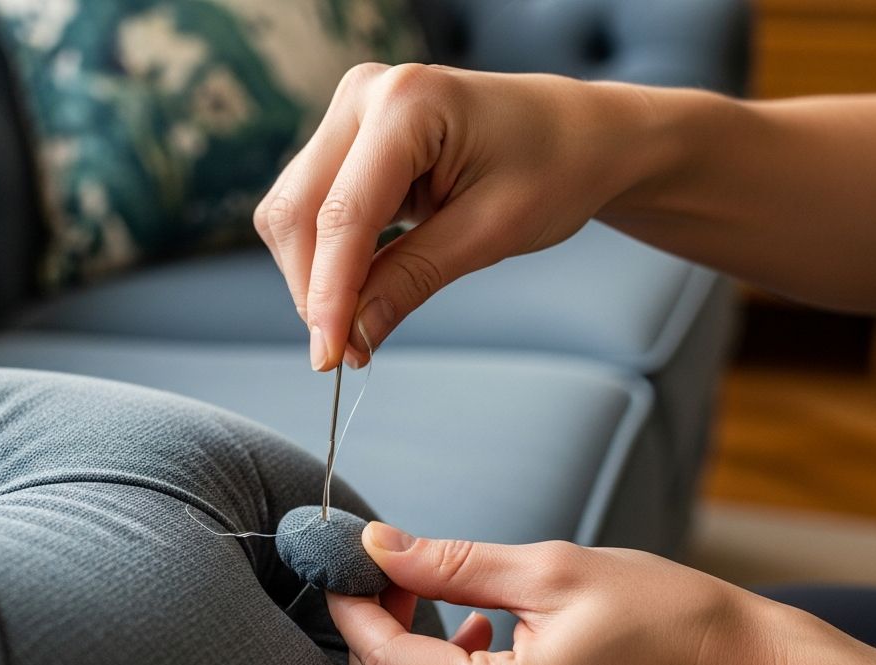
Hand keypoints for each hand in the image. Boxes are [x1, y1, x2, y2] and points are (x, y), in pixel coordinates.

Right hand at [254, 64, 637, 370]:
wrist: (580, 135)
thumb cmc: (555, 168)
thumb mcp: (489, 233)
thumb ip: (412, 280)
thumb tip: (353, 337)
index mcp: (407, 102)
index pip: (343, 215)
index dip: (328, 295)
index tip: (330, 358)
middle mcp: (366, 95)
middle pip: (298, 211)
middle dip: (313, 290)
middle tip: (346, 352)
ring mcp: (354, 113)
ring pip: (294, 212)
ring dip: (314, 277)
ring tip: (358, 324)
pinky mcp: (352, 140)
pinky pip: (313, 209)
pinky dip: (326, 259)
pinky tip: (358, 291)